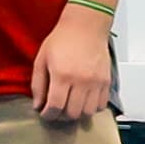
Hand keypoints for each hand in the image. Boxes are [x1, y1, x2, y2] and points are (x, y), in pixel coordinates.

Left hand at [30, 4, 115, 123]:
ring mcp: (96, 82)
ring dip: (76, 114)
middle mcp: (81, 81)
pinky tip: (82, 101)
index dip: (48, 115)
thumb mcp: (41, 60)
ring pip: (88, 112)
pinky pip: (101, 105)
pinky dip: (91, 108)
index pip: (55, 106)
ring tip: (68, 107)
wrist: (85, 27)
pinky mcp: (106, 81)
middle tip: (55, 111)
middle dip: (61, 116)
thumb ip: (38, 85)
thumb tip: (37, 105)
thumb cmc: (62, 40)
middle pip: (72, 113)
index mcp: (62, 75)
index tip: (45, 114)